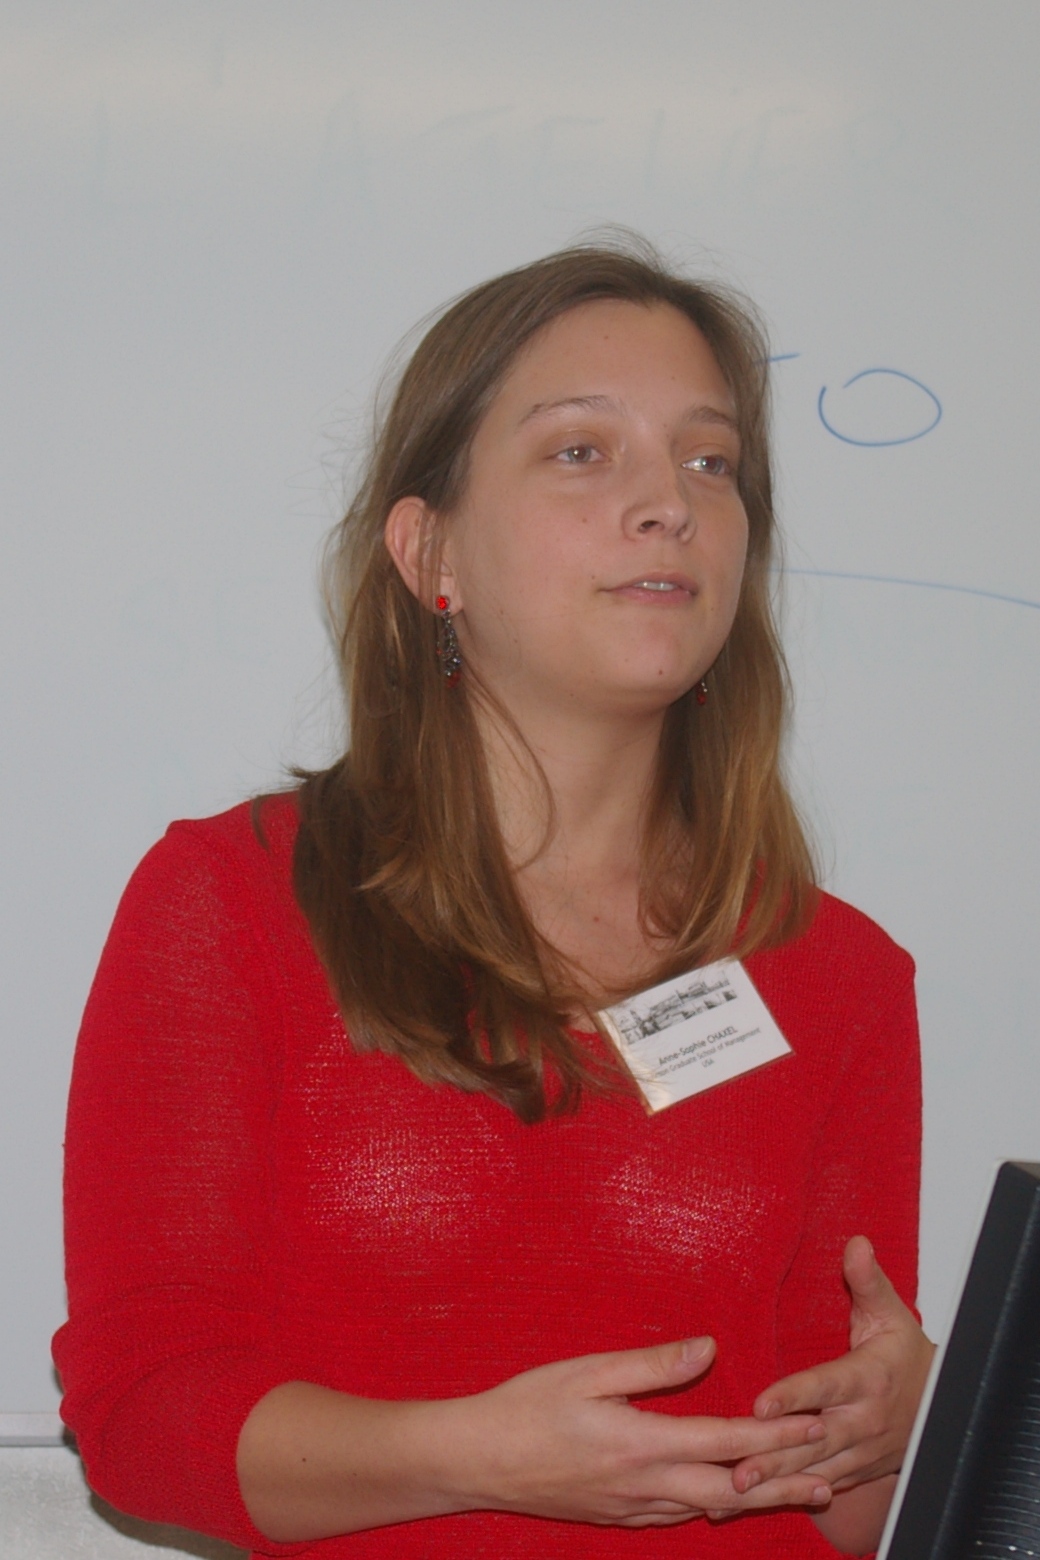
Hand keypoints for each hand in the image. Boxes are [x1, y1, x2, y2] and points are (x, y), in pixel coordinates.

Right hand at [443, 1336, 831, 1527]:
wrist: (477, 1461)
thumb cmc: (528, 1406)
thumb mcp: (588, 1371)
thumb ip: (653, 1363)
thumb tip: (709, 1348)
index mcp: (642, 1444)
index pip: (725, 1442)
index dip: (775, 1434)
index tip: (814, 1422)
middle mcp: (645, 1486)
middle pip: (731, 1490)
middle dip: (784, 1482)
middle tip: (830, 1478)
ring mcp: (632, 1508)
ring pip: (709, 1509)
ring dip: (756, 1499)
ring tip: (797, 1491)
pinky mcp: (619, 1517)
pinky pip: (679, 1516)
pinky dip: (715, 1507)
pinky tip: (728, 1500)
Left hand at [731, 1236, 934, 1499]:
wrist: (940, 1407)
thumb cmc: (906, 1353)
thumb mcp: (890, 1313)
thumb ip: (867, 1280)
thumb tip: (856, 1243)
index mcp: (868, 1378)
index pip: (826, 1387)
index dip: (794, 1396)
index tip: (761, 1404)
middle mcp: (862, 1421)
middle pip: (813, 1441)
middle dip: (774, 1455)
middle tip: (737, 1466)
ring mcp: (857, 1452)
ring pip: (811, 1471)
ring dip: (774, 1482)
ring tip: (734, 1489)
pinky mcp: (851, 1471)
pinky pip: (815, 1487)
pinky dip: (783, 1496)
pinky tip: (745, 1504)